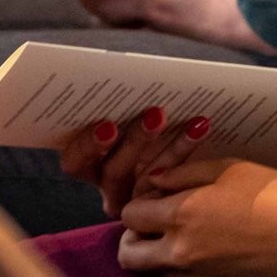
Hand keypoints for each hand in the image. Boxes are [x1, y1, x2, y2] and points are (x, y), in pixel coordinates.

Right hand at [59, 101, 215, 217]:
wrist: (169, 149)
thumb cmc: (137, 119)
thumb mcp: (120, 113)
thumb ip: (116, 105)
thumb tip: (129, 75)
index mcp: (88, 163)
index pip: (75, 161)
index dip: (87, 146)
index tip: (108, 125)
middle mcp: (107, 183)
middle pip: (112, 171)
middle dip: (134, 142)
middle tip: (157, 114)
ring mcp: (135, 197)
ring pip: (145, 180)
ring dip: (168, 148)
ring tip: (189, 121)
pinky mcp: (160, 201)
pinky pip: (173, 179)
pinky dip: (185, 148)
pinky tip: (200, 125)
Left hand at [81, 0, 274, 56]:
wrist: (266, 15)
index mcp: (151, 5)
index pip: (101, 6)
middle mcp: (159, 24)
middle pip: (118, 17)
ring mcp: (176, 33)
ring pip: (140, 19)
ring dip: (133, 2)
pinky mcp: (195, 35)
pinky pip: (162, 22)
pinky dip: (156, 7)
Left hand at [117, 160, 276, 276]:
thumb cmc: (272, 194)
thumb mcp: (226, 168)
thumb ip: (182, 174)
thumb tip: (153, 181)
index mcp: (180, 215)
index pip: (130, 214)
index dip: (139, 200)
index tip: (156, 193)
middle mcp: (180, 251)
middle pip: (127, 253)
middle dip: (132, 235)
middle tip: (151, 220)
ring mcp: (195, 276)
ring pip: (148, 272)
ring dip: (150, 254)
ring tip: (174, 235)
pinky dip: (175, 268)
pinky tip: (199, 248)